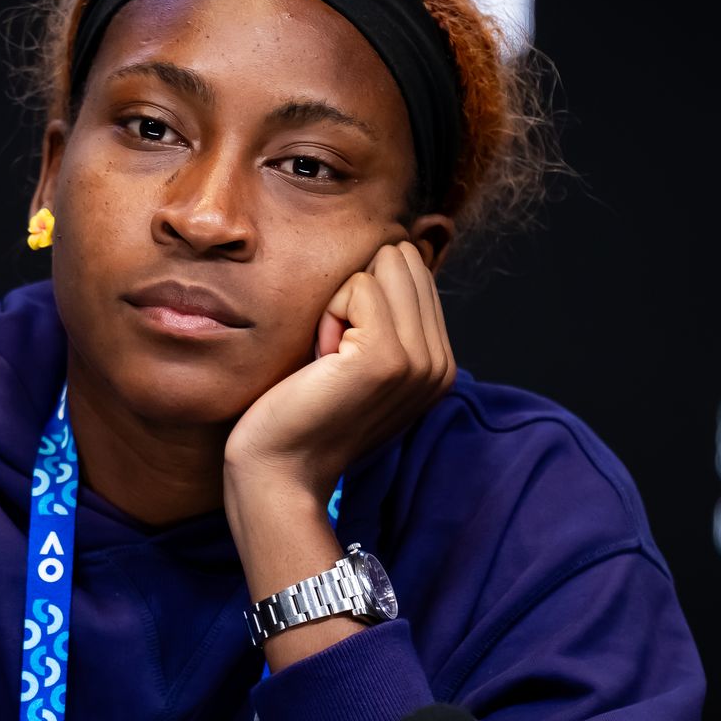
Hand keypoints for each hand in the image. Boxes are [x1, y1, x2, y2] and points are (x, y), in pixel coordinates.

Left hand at [224, 240, 456, 505]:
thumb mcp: (356, 359)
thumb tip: (391, 250)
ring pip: (383, 266)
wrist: (280, 470)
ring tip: (327, 359)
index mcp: (438, 362)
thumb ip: (386, 316)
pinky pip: (358, 285)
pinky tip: (320, 361)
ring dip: (340, 303)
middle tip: (331, 353)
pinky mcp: (389, 357)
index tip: (341, 353)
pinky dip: (327, 314)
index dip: (363, 297)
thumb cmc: (302, 411)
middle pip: (403, 260)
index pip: (413, 271)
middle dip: (355, 293)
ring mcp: (420, 361)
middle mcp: (440, 363)